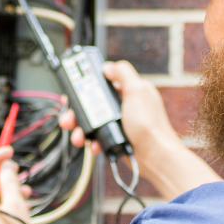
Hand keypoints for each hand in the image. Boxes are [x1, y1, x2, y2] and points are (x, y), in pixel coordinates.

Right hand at [60, 60, 177, 158]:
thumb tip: (108, 66)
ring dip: (81, 128)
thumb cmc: (151, 125)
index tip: (73, 89)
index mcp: (130, 90)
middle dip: (78, 110)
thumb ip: (123, 74)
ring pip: (92, 121)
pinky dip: (91, 140)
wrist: (155, 157)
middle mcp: (124, 105)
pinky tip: (93, 144)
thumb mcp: (137, 91)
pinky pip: (97, 136)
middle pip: (92, 102)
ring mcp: (119, 122)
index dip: (87, 84)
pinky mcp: (115, 137)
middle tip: (69, 116)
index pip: (104, 82)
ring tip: (78, 135)